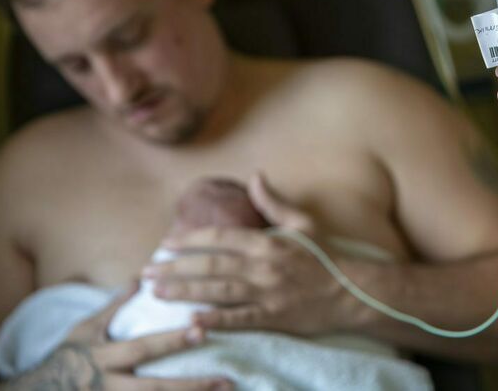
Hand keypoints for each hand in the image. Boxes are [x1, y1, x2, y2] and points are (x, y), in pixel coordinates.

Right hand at [4, 284, 230, 389]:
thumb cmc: (68, 356)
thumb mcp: (86, 329)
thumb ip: (115, 306)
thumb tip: (140, 277)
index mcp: (105, 358)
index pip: (144, 348)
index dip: (172, 341)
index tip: (202, 330)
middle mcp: (111, 385)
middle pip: (155, 389)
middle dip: (190, 386)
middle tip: (225, 380)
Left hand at [146, 174, 350, 333]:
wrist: (352, 292)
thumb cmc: (325, 257)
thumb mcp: (303, 223)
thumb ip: (274, 202)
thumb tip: (256, 175)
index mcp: (267, 242)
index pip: (219, 238)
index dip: (189, 240)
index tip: (166, 244)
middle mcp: (263, 267)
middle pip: (209, 265)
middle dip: (173, 269)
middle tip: (146, 273)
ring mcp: (267, 294)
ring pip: (217, 291)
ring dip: (184, 292)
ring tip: (157, 293)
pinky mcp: (273, 317)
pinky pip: (239, 319)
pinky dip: (215, 320)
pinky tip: (192, 321)